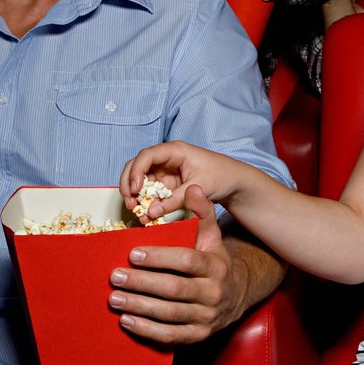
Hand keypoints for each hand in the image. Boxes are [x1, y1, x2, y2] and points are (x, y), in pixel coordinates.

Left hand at [109, 185, 243, 343]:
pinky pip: (170, 335)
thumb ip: (201, 213)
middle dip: (141, 283)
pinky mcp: (198, 336)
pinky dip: (147, 329)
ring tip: (114, 298)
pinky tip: (127, 320)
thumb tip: (193, 187)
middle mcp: (214, 293)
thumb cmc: (215, 262)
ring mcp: (207, 317)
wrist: (237, 295)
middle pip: (174, 289)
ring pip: (170, 314)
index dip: (159, 258)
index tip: (132, 254)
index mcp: (216, 266)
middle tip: (115, 276)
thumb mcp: (212, 237)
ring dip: (139, 306)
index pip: (187, 261)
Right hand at [121, 142, 253, 215]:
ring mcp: (165, 171)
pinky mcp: (167, 184)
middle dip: (129, 184)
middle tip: (129, 202)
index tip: (134, 190)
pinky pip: (150, 191)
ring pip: (140, 180)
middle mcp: (166, 159)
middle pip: (137, 166)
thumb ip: (173, 201)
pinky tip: (144, 213)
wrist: (234, 182)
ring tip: (134, 210)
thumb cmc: (221, 176)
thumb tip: (150, 212)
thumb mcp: (198, 188)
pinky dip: (145, 201)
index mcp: (175, 151)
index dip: (136, 171)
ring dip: (134, 194)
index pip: (147, 156)